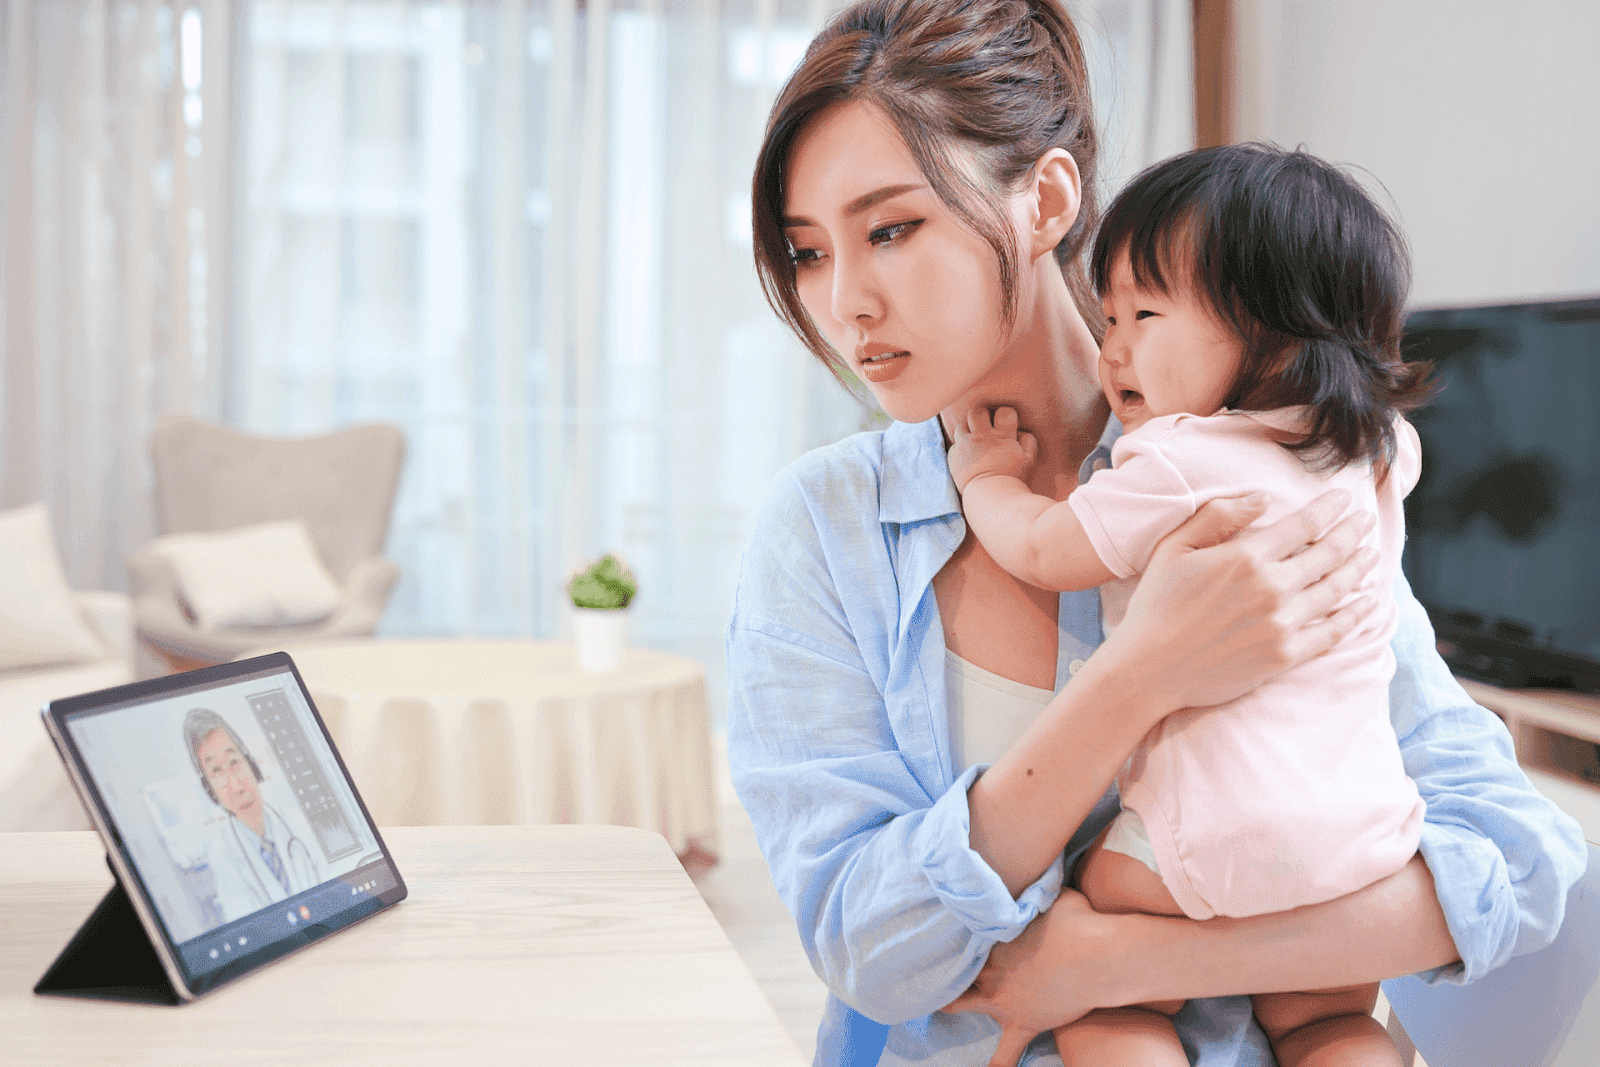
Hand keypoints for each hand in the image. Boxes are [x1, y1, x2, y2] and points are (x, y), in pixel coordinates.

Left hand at [942, 891, 1117, 1066]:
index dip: (958, 929)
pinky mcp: (1022, 1023)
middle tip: (934, 960)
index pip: (963, 932)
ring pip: (962, 1004)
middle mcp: (989, 968)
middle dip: (945, 962)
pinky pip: (1004, 1055)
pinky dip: (996, 1065)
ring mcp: (1002, 999)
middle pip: (956, 965)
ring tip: (939, 1006)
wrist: (1099, 956)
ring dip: (950, 1003)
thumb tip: (1033, 873)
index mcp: (992, 935)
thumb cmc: (1079, 920)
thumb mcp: (1050, 894)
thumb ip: (1033, 891)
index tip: (951, 923)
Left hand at [947, 406, 1036, 492]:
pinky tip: (967, 453)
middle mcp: (981, 437)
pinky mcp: (954, 457)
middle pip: (978, 412)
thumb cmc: (1013, 479)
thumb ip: (1028, 441)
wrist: (990, 497)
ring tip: (974, 436)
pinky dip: (960, 446)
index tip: (1006, 423)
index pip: (1004, 411)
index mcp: (1002, 436)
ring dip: (968, 428)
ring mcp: (965, 446)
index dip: (1006, 415)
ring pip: (962, 424)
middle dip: (983, 415)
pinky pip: (955, 444)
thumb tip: (1021, 431)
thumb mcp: (1029, 460)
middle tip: (986, 425)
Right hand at [1106, 488, 1379, 714]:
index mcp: (1246, 557)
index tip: (1343, 498)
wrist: (1150, 668)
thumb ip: (1219, 516)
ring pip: (1337, 589)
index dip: (1330, 509)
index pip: (1305, 525)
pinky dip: (1354, 614)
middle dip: (1352, 533)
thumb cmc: (1156, 604)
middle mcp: (1272, 588)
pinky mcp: (1285, 655)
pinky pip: (1333, 631)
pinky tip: (1364, 603)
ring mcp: (1282, 624)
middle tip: (1365, 522)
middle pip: (1329, 554)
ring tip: (1370, 555)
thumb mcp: (1175, 547)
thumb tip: (1262, 498)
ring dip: (1358, 568)